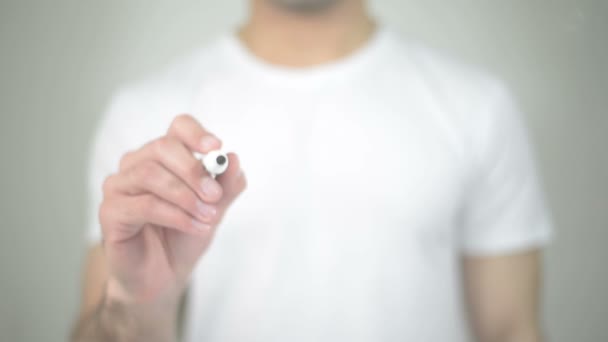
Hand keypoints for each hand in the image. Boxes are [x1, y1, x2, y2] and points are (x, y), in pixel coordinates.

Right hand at [99, 114, 246, 304]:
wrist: (164, 276)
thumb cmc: (184, 236)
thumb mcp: (214, 210)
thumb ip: (226, 186)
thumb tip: (234, 159)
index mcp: (164, 156)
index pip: (178, 127)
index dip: (196, 133)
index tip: (216, 148)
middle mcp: (137, 164)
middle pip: (162, 147)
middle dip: (193, 170)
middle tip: (215, 195)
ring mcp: (119, 186)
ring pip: (150, 174)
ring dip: (185, 196)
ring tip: (208, 217)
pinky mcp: (110, 212)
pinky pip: (143, 205)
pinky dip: (175, 216)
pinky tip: (195, 227)